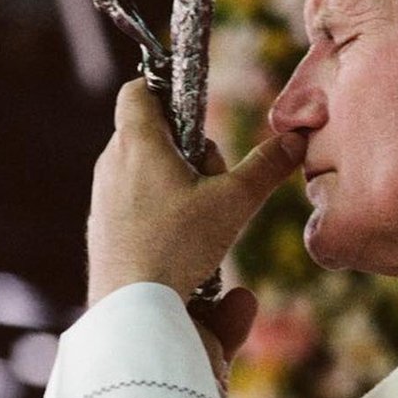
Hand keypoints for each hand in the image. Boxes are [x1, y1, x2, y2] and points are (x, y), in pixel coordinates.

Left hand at [87, 78, 305, 305]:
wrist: (133, 309)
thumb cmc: (178, 247)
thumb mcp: (234, 203)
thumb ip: (266, 167)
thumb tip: (294, 140)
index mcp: (139, 143)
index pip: (138, 90)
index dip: (165, 88)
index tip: (196, 108)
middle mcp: (112, 164)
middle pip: (151, 132)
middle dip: (189, 147)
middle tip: (215, 177)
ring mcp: (103, 199)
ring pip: (144, 170)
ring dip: (179, 181)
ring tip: (204, 215)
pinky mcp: (103, 230)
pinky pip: (135, 203)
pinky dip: (162, 211)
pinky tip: (185, 243)